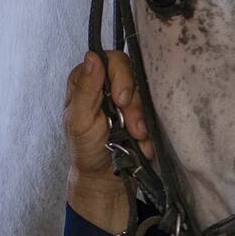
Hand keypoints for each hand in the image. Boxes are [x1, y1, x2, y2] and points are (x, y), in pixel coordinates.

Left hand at [63, 50, 155, 234]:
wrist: (105, 179)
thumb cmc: (86, 149)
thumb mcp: (80, 121)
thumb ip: (85, 89)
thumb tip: (91, 56)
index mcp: (87, 80)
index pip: (110, 59)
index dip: (121, 76)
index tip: (120, 101)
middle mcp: (108, 84)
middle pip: (133, 74)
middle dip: (134, 103)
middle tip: (132, 126)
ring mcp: (127, 98)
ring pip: (145, 92)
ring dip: (142, 118)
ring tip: (136, 138)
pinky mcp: (141, 112)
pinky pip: (154, 110)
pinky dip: (150, 128)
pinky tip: (142, 142)